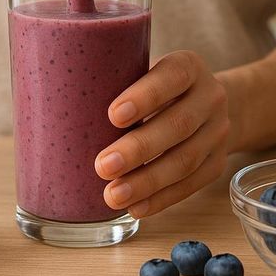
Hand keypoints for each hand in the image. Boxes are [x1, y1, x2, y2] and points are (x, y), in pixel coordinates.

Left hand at [95, 51, 229, 217]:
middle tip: (102, 166)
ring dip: (147, 182)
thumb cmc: (156, 86)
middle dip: (138, 149)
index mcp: (189, 67)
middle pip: (179, 124)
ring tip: (113, 195)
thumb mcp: (144, 69)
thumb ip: (117, 80)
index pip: (173, 76)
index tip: (113, 115)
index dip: (145, 96)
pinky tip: (135, 208)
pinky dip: (161, 199)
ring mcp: (217, 132)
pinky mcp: (217, 163)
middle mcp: (210, 97)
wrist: (209, 104)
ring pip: (185, 160)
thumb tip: (57, 103)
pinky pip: (190, 185)